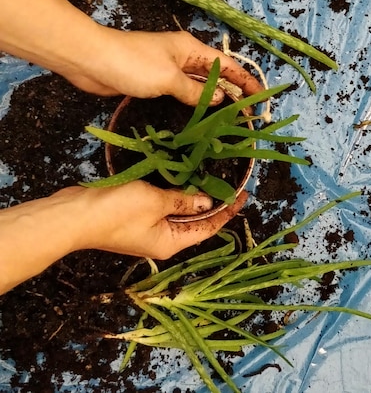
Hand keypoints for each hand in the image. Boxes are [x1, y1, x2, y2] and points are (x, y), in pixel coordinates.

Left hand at [0, 0, 263, 105]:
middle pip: (216, 74)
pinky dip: (193, 102)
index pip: (227, 64)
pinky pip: (181, 92)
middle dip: (233, 91)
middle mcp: (183, 56)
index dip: (245, 80)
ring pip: (199, 85)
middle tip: (248, 113)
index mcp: (191, 49)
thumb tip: (217, 100)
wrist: (92, 60)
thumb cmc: (132, 63)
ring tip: (229, 118)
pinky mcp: (154, 80)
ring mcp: (168, 69)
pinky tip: (199, 116)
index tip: (260, 96)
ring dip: (214, 99)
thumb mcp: (168, 79)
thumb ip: (195, 91)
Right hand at [0, 180, 247, 293]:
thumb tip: (206, 201)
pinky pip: (162, 207)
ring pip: (179, 214)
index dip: (227, 212)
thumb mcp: (156, 202)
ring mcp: (147, 230)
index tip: (243, 195)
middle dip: (213, 204)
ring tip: (210, 177)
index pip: (208, 228)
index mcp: (171, 243)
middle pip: (195, 223)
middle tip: (230, 182)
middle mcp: (162, 241)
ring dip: (192, 197)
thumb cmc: (118, 211)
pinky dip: (173, 194)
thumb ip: (183, 200)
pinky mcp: (135, 219)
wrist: (76, 215)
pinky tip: (180, 178)